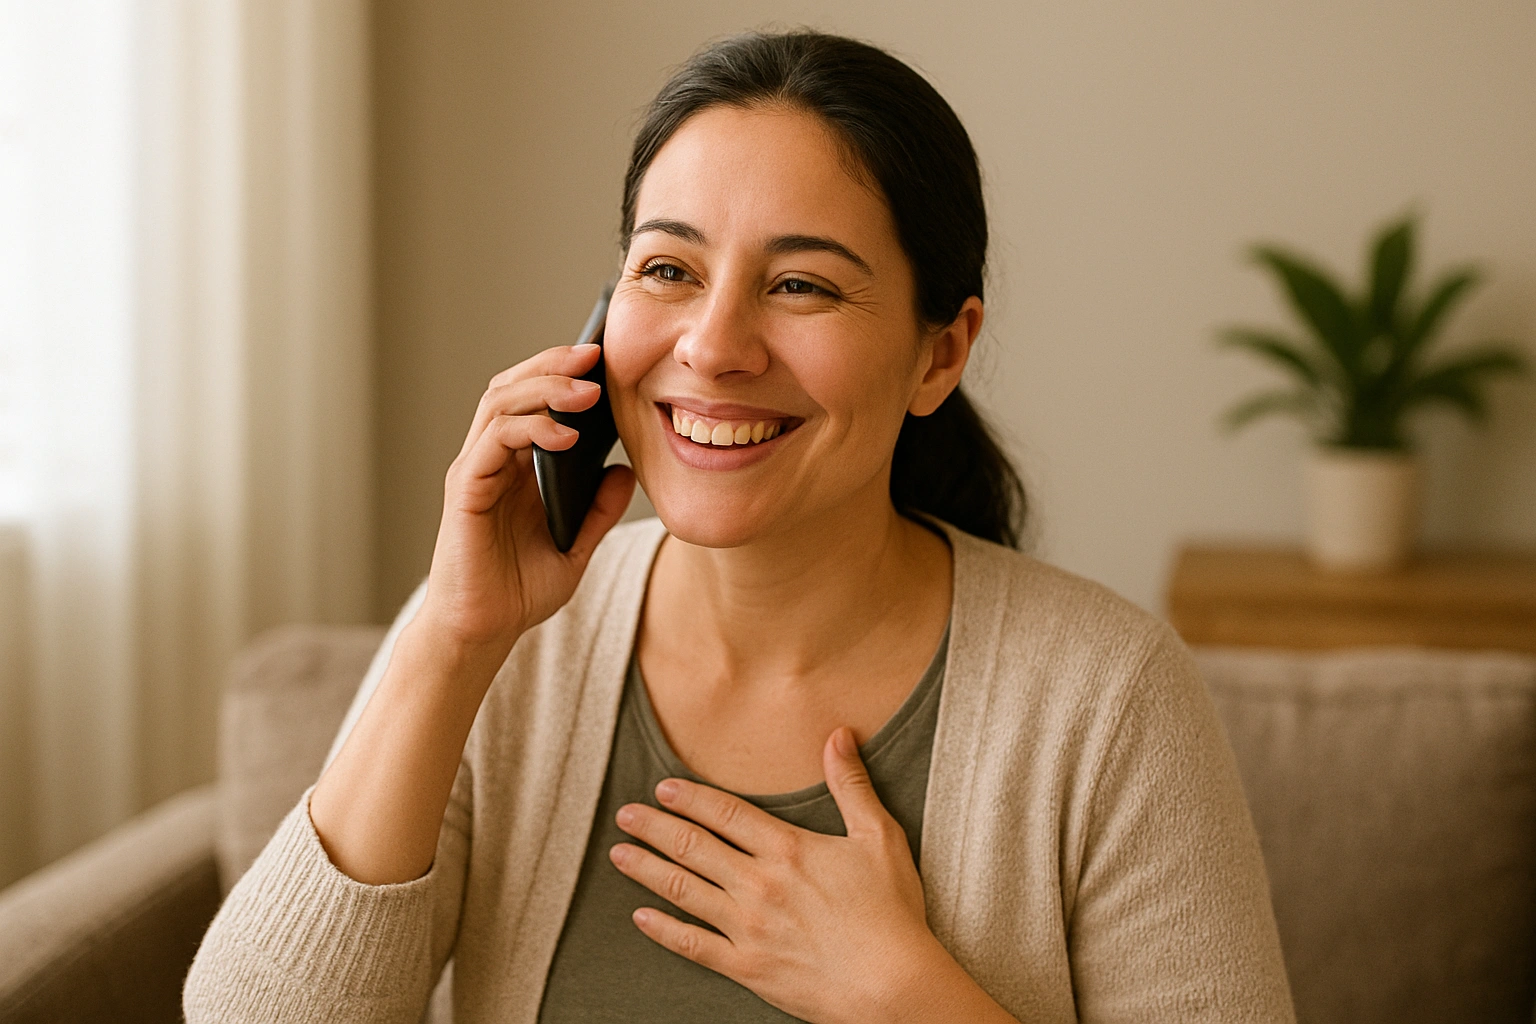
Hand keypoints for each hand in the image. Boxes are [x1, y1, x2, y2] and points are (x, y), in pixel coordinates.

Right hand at [416, 343, 634, 654]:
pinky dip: (528, 429)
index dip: (563, 372)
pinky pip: (492, 442)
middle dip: (554, 363)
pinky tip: (565, 437)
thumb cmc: (519, 591)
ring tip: (588, 392)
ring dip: (545, 388)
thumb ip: (599, 509)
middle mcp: (490, 459)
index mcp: (515, 466)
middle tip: (596, 354)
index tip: (605, 358)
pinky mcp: (465, 491)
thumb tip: (627, 470)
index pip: (531, 397)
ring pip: (499, 402)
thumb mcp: (577, 547)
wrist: (483, 633)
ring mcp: (474, 472)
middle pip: (512, 386)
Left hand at [609, 727, 1011, 1023]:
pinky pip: (693, 945)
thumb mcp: (879, 837)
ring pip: (682, 890)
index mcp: (788, 849)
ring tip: (619, 854)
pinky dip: (663, 930)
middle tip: (625, 814)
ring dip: (646, 869)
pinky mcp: (747, 967)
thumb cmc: (892, 913)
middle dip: (654, 827)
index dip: (690, 798)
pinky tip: (642, 917)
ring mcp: (748, 927)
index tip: (663, 787)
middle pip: (693, 846)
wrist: (893, 985)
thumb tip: (838, 735)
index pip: (725, 813)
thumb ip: (852, 784)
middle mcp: (759, 884)